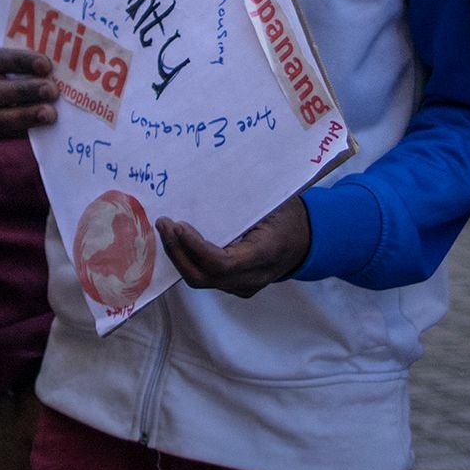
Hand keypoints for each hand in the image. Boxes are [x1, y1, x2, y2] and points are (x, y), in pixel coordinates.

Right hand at [0, 40, 58, 132]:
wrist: (9, 72)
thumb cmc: (16, 52)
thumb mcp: (15, 43)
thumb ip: (31, 44)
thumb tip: (60, 48)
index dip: (20, 61)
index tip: (45, 65)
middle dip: (25, 91)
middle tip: (52, 90)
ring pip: (0, 116)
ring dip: (27, 114)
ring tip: (51, 113)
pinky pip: (10, 130)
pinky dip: (29, 125)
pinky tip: (47, 123)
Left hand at [159, 198, 313, 297]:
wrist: (305, 241)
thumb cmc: (288, 217)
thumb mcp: (272, 204)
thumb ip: (242, 201)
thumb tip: (206, 183)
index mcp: (265, 255)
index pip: (222, 263)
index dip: (195, 247)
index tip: (178, 225)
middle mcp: (252, 277)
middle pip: (203, 276)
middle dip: (177, 251)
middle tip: (164, 224)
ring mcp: (243, 286)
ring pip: (200, 279)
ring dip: (178, 255)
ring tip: (166, 230)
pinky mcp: (234, 286)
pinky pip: (205, 277)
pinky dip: (187, 260)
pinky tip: (177, 241)